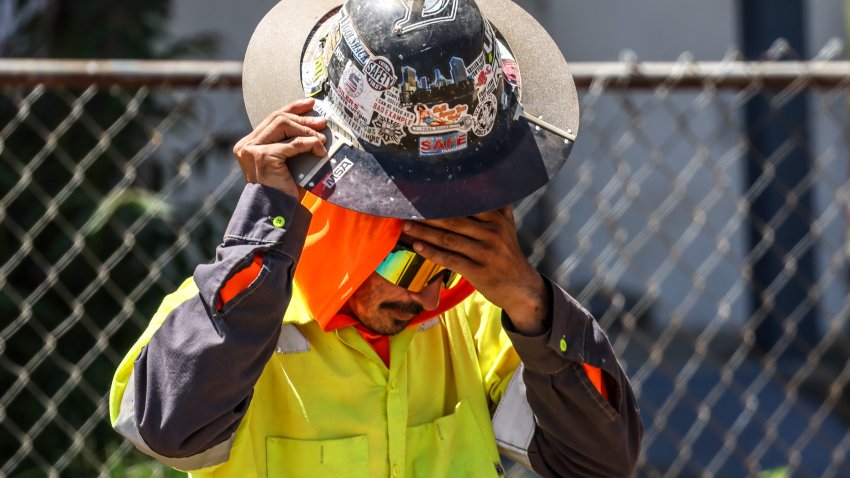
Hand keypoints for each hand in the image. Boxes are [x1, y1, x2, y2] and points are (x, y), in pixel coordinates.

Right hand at [232, 98, 327, 198]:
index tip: (309, 105)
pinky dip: (310, 144)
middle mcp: (246, 145)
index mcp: (248, 144)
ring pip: (283, 125)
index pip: (271, 119)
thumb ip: (288, 144)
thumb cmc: (282, 191)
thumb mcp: (284, 162)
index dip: (292, 109)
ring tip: (321, 139)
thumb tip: (314, 125)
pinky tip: (320, 151)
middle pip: (277, 118)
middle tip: (322, 122)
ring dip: (306, 130)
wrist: (275, 213)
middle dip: (302, 118)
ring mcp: (252, 150)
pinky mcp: (264, 156)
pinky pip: (293, 144)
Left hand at [402, 207, 549, 334]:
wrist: (520, 287)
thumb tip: (478, 182)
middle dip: (427, 215)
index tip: (423, 194)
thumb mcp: (507, 226)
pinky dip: (431, 252)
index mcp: (497, 218)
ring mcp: (485, 252)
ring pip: (448, 239)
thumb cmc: (507, 253)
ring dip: (424, 233)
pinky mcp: (478, 271)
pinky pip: (449, 259)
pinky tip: (417, 246)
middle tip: (406, 210)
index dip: (443, 199)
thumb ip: (494, 207)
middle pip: (453, 220)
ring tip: (406, 227)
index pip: (465, 204)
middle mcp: (492, 232)